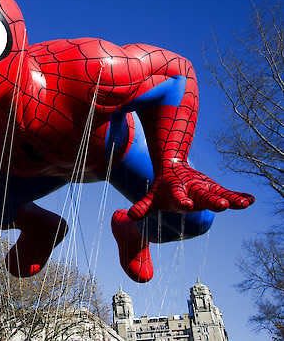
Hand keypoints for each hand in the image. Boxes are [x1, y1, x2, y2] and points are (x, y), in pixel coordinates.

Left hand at [128, 159, 254, 219]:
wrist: (173, 166)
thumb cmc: (162, 188)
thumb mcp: (153, 198)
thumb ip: (143, 206)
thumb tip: (131, 215)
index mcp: (176, 192)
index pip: (179, 198)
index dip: (182, 201)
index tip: (187, 205)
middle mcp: (192, 190)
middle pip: (203, 196)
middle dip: (212, 201)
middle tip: (222, 205)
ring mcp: (205, 189)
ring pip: (219, 194)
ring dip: (231, 199)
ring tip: (244, 204)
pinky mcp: (214, 189)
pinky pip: (228, 193)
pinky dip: (238, 196)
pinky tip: (251, 200)